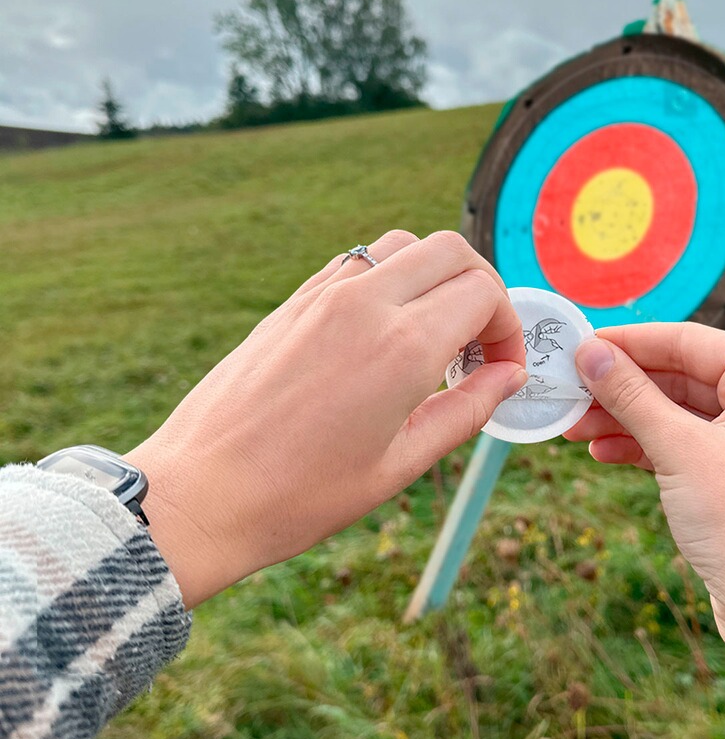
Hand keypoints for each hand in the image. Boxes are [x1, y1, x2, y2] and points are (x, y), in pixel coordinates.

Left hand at [127, 230, 525, 607]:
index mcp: (402, 347)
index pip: (484, 293)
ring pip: (404, 244)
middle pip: (452, 251)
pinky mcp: (294, 301)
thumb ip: (467, 411)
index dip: (508, 328)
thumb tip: (509, 377)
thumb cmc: (300, 495)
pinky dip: (390, 276)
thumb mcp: (400, 464)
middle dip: (483, 288)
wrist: (201, 494)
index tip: (500, 367)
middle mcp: (365, 304)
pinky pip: (358, 259)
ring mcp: (324, 295)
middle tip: (479, 342)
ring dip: (435, 274)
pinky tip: (385, 329)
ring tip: (434, 332)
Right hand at [566, 324, 724, 729]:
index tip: (578, 345)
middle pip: (681, 376)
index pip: (689, 341)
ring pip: (678, 414)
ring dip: (626, 419)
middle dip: (622, 387)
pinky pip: (684, 446)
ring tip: (575, 429)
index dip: (629, 343)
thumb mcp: (681, 450)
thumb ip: (632, 395)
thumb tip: (588, 353)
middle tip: (569, 392)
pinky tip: (604, 453)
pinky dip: (645, 447)